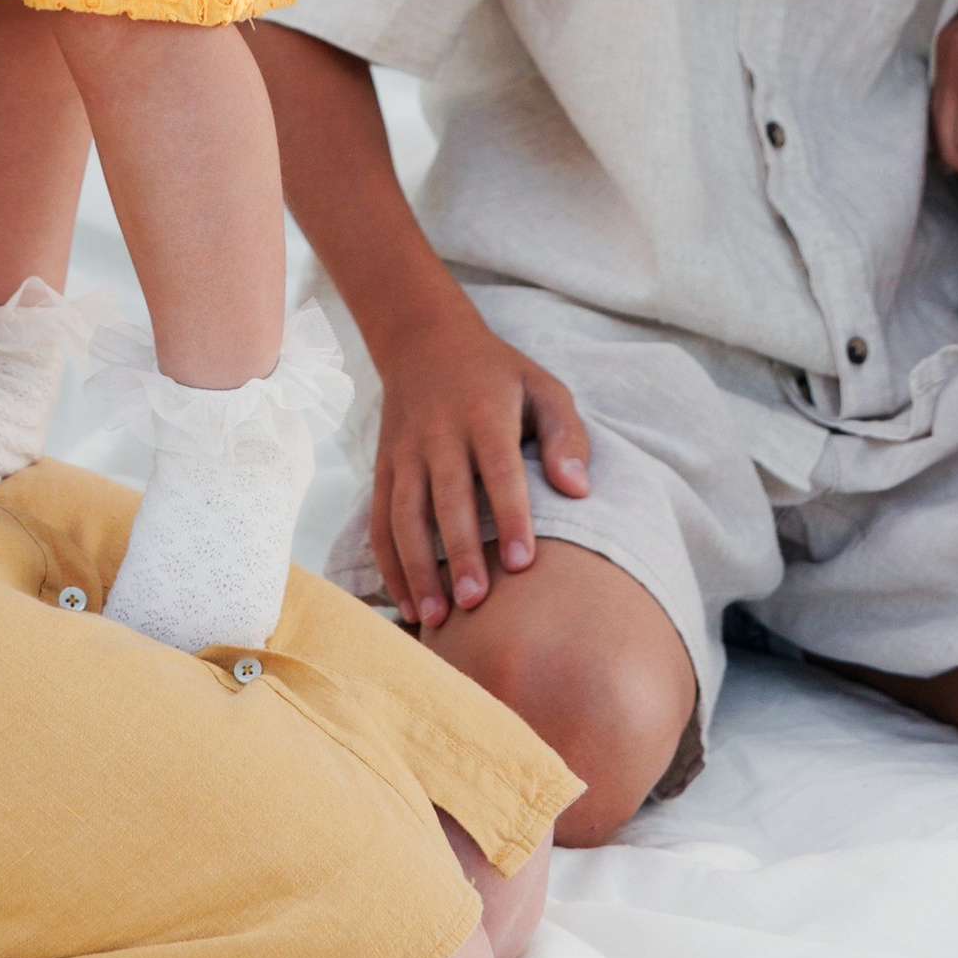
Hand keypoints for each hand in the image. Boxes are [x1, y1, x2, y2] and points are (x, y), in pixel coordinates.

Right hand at [371, 300, 592, 626]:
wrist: (423, 338)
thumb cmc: (497, 374)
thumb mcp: (541, 386)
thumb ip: (565, 434)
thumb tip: (578, 490)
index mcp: (484, 412)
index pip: (498, 468)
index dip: (510, 515)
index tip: (524, 564)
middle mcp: (439, 434)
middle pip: (447, 498)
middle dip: (460, 553)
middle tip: (475, 604)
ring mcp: (405, 452)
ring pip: (405, 515)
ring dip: (417, 568)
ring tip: (435, 619)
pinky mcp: (383, 466)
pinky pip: (380, 519)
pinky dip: (389, 564)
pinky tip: (406, 604)